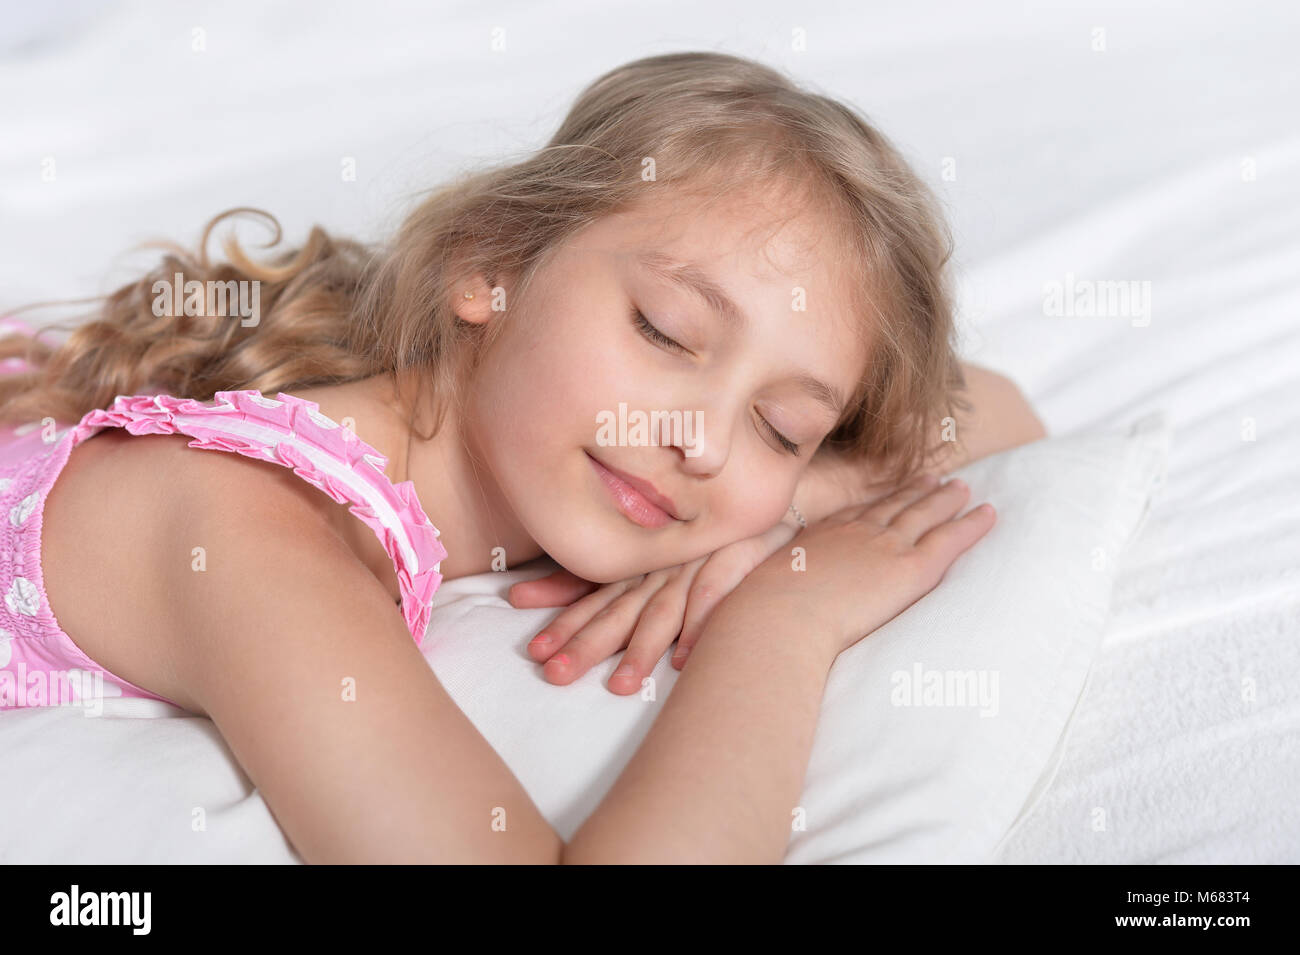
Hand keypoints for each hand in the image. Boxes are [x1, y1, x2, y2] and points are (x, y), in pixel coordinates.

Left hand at [507, 518, 800, 693]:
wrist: (781, 514)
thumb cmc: (711, 545)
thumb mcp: (656, 558)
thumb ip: (606, 580)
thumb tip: (540, 602)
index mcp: (640, 566)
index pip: (593, 593)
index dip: (563, 618)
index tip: (533, 648)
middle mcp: (662, 567)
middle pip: (618, 609)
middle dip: (585, 642)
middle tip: (554, 674)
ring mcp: (697, 566)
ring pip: (663, 611)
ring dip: (641, 650)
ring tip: (620, 686)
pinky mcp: (737, 563)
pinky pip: (715, 597)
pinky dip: (701, 625)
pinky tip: (686, 659)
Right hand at [724, 474, 995, 660]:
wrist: (776, 618)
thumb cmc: (760, 618)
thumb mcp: (759, 597)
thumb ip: (769, 597)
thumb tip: (755, 616)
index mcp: (819, 538)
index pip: (855, 514)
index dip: (876, 501)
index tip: (889, 491)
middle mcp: (853, 533)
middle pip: (892, 505)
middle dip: (914, 492)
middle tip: (935, 479)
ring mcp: (883, 546)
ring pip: (924, 515)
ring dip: (946, 499)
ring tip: (963, 488)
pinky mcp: (909, 568)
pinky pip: (950, 540)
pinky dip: (972, 525)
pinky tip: (990, 514)